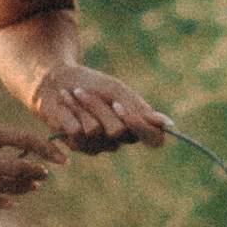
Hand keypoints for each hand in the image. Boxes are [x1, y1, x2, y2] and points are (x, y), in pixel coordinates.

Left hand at [30, 66, 169, 153]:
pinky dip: (70, 111)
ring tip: (76, 95)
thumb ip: (139, 109)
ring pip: (95, 131)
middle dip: (100, 106)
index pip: (155, 140)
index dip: (140, 127)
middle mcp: (120, 140)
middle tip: (89, 91)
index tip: (121, 105)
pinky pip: (77, 131)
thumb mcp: (117, 92)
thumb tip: (168, 124)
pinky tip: (65, 105)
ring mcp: (99, 146)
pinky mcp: (77, 146)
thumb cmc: (92, 84)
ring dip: (83, 107)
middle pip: (119, 131)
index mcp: (136, 125)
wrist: (57, 80)